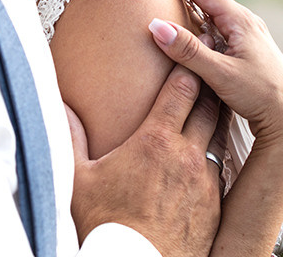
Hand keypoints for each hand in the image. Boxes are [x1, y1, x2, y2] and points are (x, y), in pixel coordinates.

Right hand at [69, 60, 222, 255]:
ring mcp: (205, 179)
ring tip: (216, 104)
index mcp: (155, 141)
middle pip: (208, 106)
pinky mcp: (215, 203)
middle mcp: (186, 154)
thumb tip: (61, 106)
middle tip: (211, 69)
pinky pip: (221, 169)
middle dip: (209, 85)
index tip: (189, 56)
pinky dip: (216, 155)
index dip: (187, 68)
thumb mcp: (79, 179)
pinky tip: (209, 153)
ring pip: (219, 135)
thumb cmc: (106, 226)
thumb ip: (72, 137)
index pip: (182, 90)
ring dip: (217, 118)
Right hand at [144, 0, 282, 147]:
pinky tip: (187, 11)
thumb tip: (156, 26)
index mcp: (238, 20)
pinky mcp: (242, 47)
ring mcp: (243, 33)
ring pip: (208, 4)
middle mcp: (242, 20)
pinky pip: (213, 21)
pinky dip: (194, 10)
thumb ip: (189, 51)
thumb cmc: (261, 95)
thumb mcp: (222, 75)